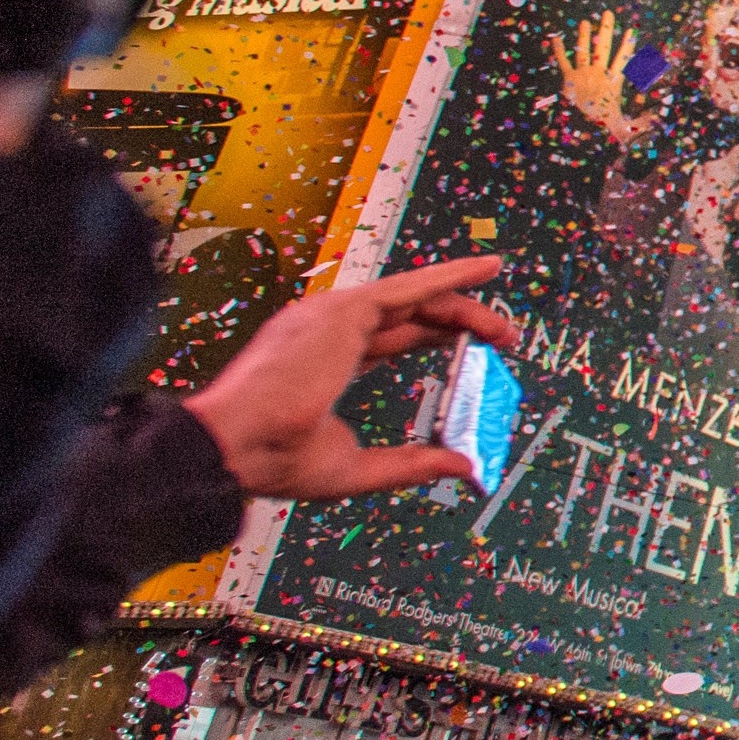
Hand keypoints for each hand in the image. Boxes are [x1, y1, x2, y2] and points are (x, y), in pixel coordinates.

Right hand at [184, 258, 518, 499]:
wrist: (233, 447)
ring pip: (415, 298)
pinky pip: (409, 286)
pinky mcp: (343, 310)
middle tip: (505, 339)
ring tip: (505, 328)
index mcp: (325, 362)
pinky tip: (482, 272)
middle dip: (461, 322)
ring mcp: (333, 317)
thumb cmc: (273, 459)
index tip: (477, 353)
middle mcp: (328, 331)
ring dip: (465, 306)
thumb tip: (462, 465)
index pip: (392, 340)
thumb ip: (410, 464)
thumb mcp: (356, 467)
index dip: (436, 339)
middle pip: (410, 315)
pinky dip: (449, 276)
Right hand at [550, 15, 653, 142]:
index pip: (621, 60)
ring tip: (585, 22)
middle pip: (603, 48)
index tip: (631, 31)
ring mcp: (584, 73)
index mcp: (612, 80)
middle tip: (608, 13)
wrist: (588, 119)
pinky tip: (556, 40)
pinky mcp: (570, 78)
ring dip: (584, 38)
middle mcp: (598, 72)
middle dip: (605, 31)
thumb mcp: (620, 121)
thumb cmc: (606, 116)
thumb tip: (647, 129)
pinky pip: (564, 62)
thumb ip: (630, 125)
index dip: (626, 46)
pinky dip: (560, 52)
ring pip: (584, 51)